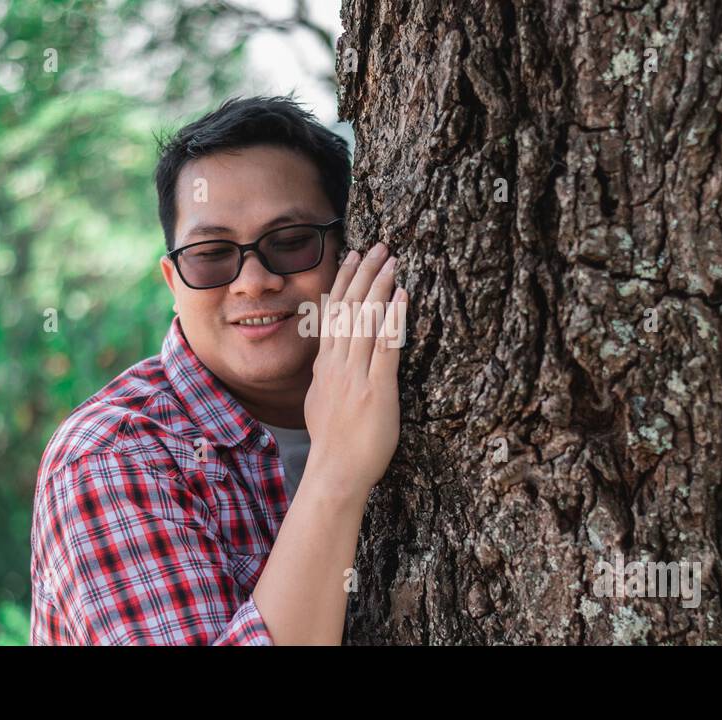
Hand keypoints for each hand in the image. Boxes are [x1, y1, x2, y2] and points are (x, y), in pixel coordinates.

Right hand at [303, 241, 407, 496]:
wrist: (335, 472)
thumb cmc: (333, 445)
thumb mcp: (319, 402)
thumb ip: (326, 377)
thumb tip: (327, 363)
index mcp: (326, 366)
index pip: (333, 313)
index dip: (344, 282)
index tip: (352, 256)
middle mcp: (338, 364)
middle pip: (350, 308)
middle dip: (364, 273)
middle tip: (378, 245)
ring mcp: (357, 375)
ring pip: (366, 320)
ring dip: (380, 286)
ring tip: (391, 259)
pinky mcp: (378, 389)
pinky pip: (385, 347)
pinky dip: (393, 319)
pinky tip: (401, 296)